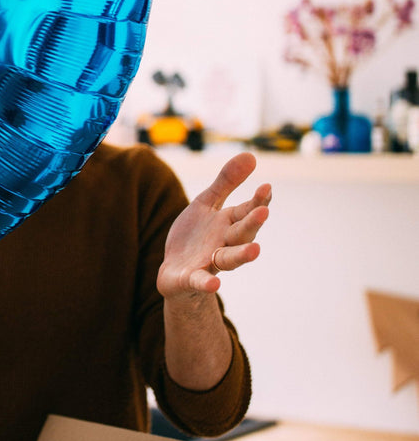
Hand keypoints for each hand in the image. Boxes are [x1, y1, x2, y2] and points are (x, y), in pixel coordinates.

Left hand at [157, 152, 269, 298]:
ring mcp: (209, 262)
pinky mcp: (192, 278)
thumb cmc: (195, 235)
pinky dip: (206, 283)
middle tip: (263, 212)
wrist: (174, 268)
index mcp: (228, 224)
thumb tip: (251, 154)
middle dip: (252, 224)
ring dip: (242, 256)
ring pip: (229, 260)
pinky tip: (213, 285)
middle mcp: (224, 243)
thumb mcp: (207, 203)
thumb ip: (227, 182)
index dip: (258, 201)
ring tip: (255, 251)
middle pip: (242, 234)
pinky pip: (200, 281)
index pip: (247, 211)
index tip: (267, 188)